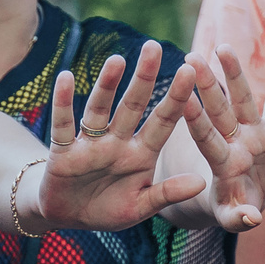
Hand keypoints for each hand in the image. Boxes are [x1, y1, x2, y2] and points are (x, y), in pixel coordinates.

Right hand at [31, 42, 205, 231]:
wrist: (67, 217)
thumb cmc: (108, 210)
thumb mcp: (140, 206)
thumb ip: (167, 194)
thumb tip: (201, 182)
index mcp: (142, 154)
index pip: (162, 122)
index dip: (176, 99)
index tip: (190, 72)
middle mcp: (118, 142)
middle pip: (133, 106)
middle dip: (143, 78)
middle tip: (153, 46)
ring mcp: (90, 144)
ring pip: (99, 110)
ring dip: (107, 85)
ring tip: (117, 60)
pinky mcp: (63, 152)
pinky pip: (63, 124)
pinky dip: (63, 102)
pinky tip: (66, 77)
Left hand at [180, 47, 264, 231]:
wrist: (248, 199)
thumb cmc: (235, 209)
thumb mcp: (233, 217)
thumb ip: (239, 218)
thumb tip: (250, 220)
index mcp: (221, 163)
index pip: (206, 138)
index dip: (196, 120)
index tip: (183, 99)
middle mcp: (234, 141)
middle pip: (219, 111)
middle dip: (208, 85)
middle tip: (192, 57)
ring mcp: (252, 133)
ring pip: (242, 99)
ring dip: (233, 73)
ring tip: (223, 46)